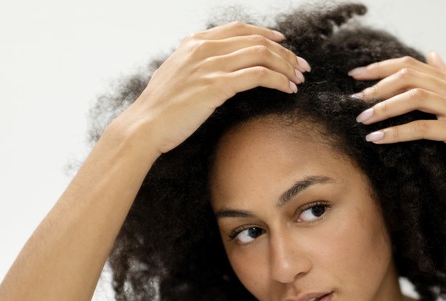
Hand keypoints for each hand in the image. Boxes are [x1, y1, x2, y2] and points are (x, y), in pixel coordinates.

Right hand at [111, 22, 310, 154]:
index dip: (266, 34)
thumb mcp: (177, 76)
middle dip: (284, 53)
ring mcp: (209, 65)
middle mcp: (202, 48)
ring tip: (298, 79)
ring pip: (261, 55)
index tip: (284, 45)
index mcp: (193, 43)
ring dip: (286, 66)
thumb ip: (196, 65)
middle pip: (256, 41)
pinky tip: (287, 89)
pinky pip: (258, 75)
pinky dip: (278, 80)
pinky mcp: (216, 85)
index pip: (239, 29)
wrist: (144, 126)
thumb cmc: (161, 109)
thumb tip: (217, 68)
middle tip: (301, 66)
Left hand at [349, 53, 445, 191]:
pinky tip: (378, 138)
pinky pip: (422, 127)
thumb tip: (432, 55)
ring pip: (413, 97)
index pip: (411, 65)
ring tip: (362, 119)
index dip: (380, 67)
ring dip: (383, 107)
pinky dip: (397, 132)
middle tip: (355, 100)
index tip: (356, 75)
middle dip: (377, 85)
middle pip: (409, 76)